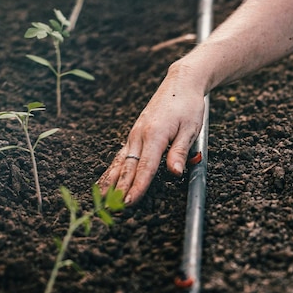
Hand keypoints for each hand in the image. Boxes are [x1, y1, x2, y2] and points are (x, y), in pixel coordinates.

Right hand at [96, 68, 205, 204]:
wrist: (180, 83)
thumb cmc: (188, 106)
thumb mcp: (191, 129)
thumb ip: (180, 152)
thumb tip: (175, 173)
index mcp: (155, 135)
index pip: (145, 167)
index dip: (137, 186)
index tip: (129, 202)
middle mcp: (140, 135)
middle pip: (128, 167)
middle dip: (120, 189)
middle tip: (112, 209)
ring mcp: (135, 133)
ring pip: (120, 162)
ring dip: (111, 181)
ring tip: (101, 199)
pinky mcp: (134, 133)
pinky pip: (121, 155)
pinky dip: (113, 170)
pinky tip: (106, 181)